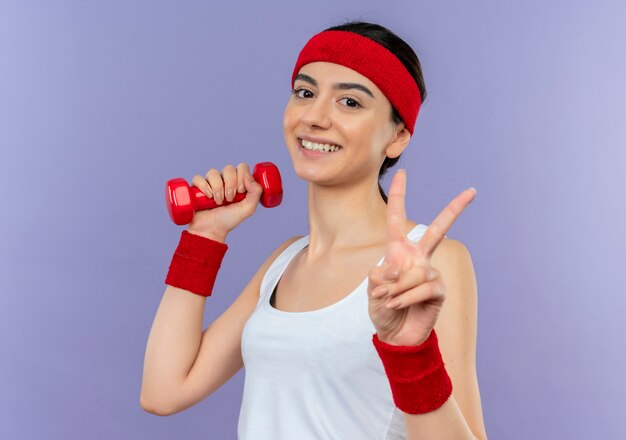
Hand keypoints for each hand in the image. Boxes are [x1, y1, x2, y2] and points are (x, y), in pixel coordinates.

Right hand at [188, 162, 263, 238]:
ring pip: (213, 172)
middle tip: (230, 199)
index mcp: (238, 182)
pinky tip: (208, 197)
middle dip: (230, 185)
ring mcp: (211, 182)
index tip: (241, 192)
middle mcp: (225, 180)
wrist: (212, 229)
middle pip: (229, 169)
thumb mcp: (248, 208)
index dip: (242, 177)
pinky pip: (198, 178)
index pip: (242, 167)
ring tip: (218, 202)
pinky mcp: (197, 187)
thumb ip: (256, 192)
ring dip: (218, 188)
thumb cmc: (229, 219)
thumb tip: (249, 176)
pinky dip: (204, 187)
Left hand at [367, 169, 476, 345]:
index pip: (397, 219)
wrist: (396, 335)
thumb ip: (379, 276)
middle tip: (472, 191)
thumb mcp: (373, 289)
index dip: (400, 196)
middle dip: (454, 210)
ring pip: (417, 271)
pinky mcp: (439, 291)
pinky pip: (423, 287)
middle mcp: (418, 258)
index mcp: (398, 252)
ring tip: (389, 300)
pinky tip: (399, 305)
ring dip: (398, 288)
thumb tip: (395, 269)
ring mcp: (430, 273)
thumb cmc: (383, 307)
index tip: (403, 173)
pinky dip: (407, 297)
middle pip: (437, 230)